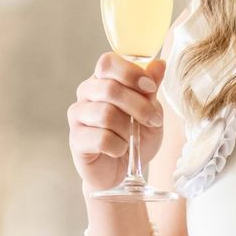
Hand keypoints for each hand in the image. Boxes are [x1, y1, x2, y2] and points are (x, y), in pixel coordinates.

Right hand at [68, 53, 163, 194]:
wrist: (123, 173)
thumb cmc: (135, 139)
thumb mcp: (151, 113)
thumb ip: (151, 90)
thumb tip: (159, 65)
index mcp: (103, 80)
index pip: (108, 62)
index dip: (130, 73)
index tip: (151, 88)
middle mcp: (86, 93)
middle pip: (110, 89)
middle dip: (139, 106)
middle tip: (153, 120)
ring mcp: (78, 115)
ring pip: (106, 114)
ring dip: (128, 130)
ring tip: (132, 139)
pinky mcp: (76, 139)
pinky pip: (102, 138)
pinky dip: (118, 146)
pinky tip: (119, 150)